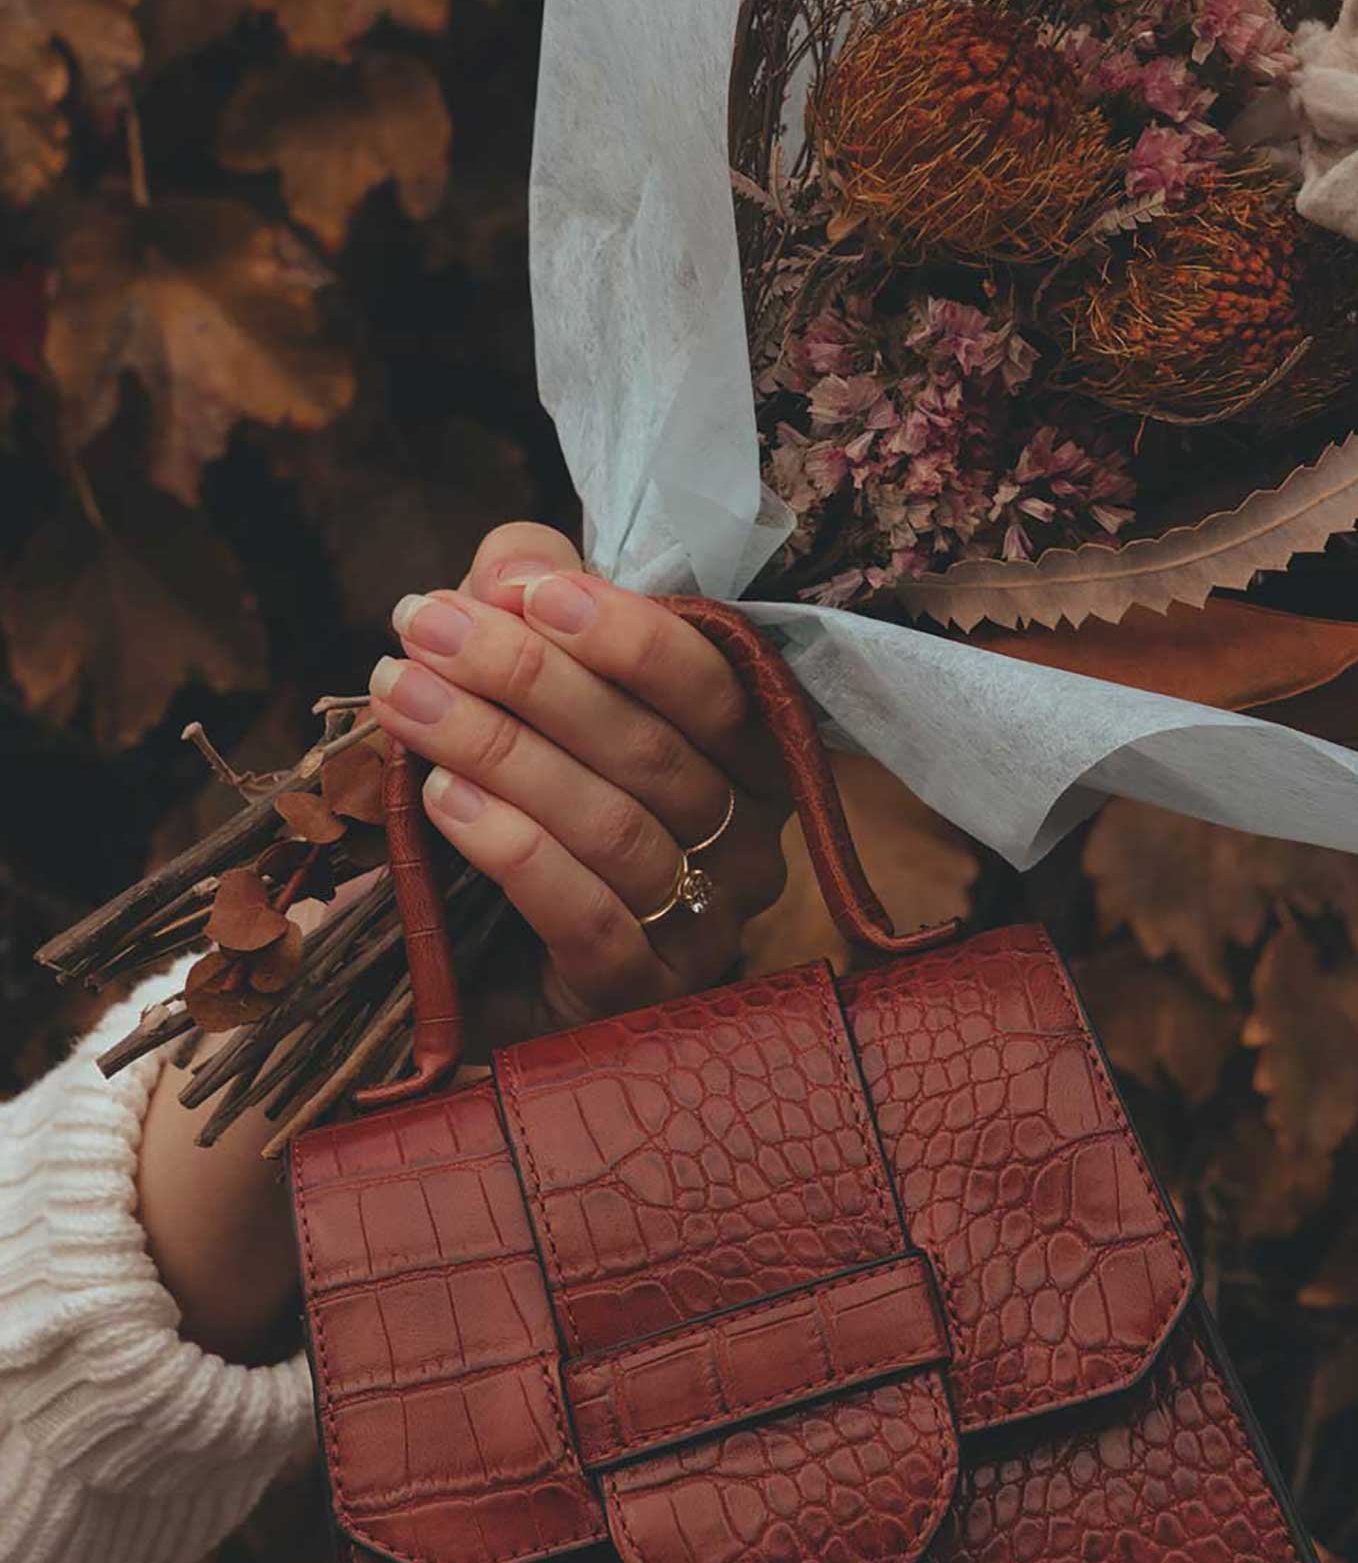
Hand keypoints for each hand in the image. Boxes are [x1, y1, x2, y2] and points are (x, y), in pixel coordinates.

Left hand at [134, 527, 788, 1361]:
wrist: (483, 963)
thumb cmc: (531, 793)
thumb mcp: (533, 680)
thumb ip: (533, 598)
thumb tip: (513, 561)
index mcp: (748, 758)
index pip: (715, 685)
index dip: (624, 631)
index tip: (521, 586)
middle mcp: (750, 846)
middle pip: (652, 752)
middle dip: (528, 679)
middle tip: (422, 629)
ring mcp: (704, 931)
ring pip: (616, 830)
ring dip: (500, 751)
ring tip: (403, 699)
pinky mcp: (641, 1001)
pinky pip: (591, 922)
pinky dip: (515, 852)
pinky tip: (443, 799)